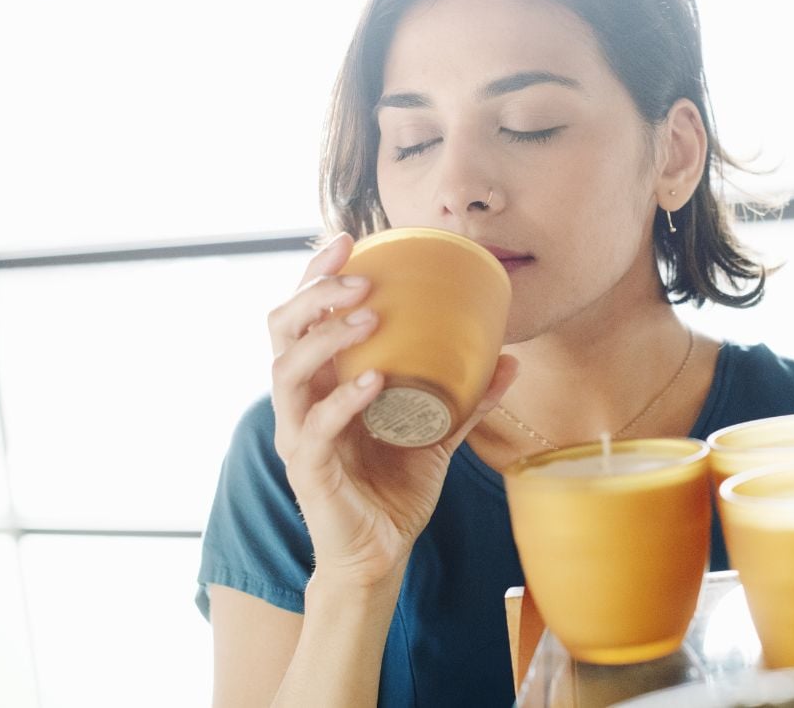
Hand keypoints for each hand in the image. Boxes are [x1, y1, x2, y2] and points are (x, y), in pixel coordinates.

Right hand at [266, 232, 518, 590]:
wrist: (381, 553)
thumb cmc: (396, 486)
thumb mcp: (438, 434)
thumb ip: (468, 398)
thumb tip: (512, 359)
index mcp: (323, 381)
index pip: (303, 315)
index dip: (316, 273)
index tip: (347, 239)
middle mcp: (301, 401)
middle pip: (281, 329)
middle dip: (314, 293)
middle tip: (359, 275)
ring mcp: (298, 434)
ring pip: (287, 371)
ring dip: (325, 336)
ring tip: (367, 315)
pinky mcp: (308, 470)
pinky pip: (316, 427)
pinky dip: (344, 400)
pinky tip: (374, 380)